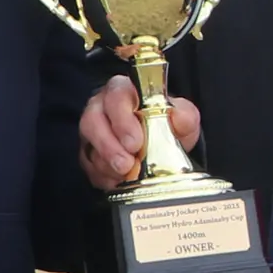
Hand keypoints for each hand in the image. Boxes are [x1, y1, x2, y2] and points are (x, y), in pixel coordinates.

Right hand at [78, 75, 202, 192]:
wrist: (165, 149)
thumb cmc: (168, 126)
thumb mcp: (183, 118)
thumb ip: (184, 115)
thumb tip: (178, 117)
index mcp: (125, 92)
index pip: (116, 96)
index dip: (122, 120)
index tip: (135, 143)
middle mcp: (102, 107)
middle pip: (92, 120)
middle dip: (109, 146)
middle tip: (127, 164)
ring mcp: (93, 131)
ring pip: (89, 145)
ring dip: (107, 164)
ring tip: (126, 174)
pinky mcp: (89, 154)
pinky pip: (89, 166)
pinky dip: (104, 176)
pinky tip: (119, 181)